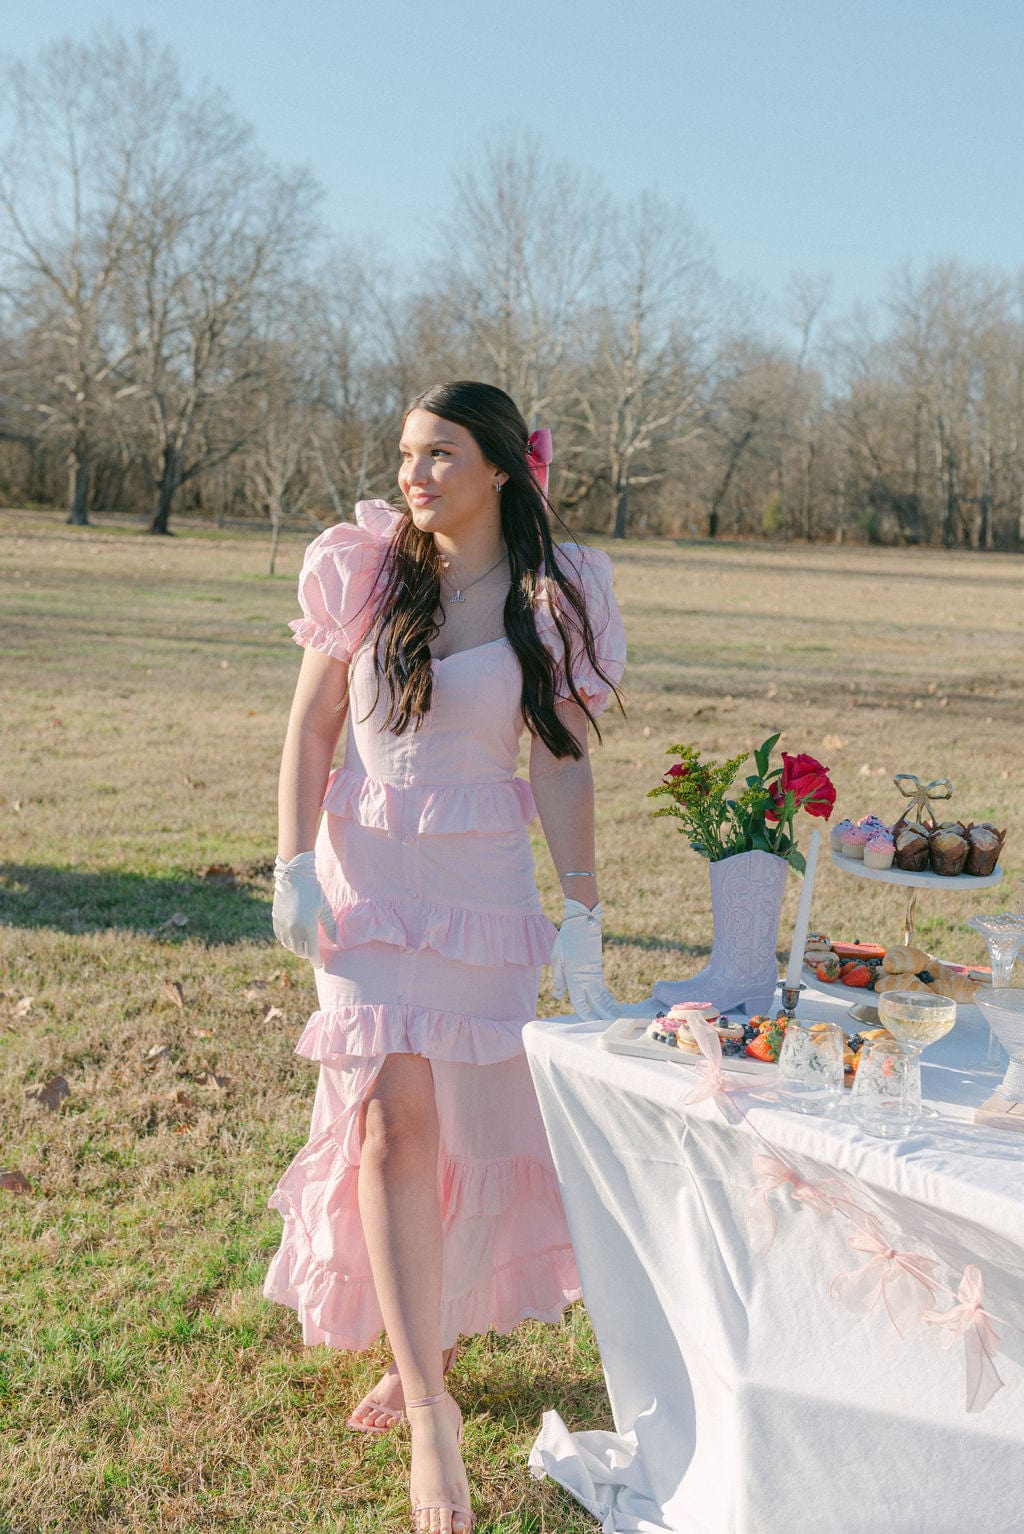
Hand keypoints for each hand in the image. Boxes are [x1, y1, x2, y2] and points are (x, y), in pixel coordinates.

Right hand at [272, 851, 337, 965]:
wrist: (294, 876)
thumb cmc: (313, 891)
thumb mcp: (325, 909)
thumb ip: (330, 927)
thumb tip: (336, 942)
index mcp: (307, 928)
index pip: (311, 952)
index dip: (316, 960)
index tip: (320, 964)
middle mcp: (293, 930)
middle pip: (300, 952)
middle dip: (308, 954)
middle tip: (314, 953)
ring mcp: (283, 925)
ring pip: (289, 946)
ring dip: (297, 948)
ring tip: (305, 945)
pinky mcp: (276, 920)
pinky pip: (281, 937)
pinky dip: (287, 941)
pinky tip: (293, 938)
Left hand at [550, 898, 620, 1021]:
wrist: (583, 924)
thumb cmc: (566, 941)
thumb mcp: (557, 960)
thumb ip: (559, 980)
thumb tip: (559, 997)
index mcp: (575, 979)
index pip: (580, 1003)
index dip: (585, 1015)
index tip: (590, 1025)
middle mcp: (587, 980)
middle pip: (596, 1004)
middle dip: (603, 1017)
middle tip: (610, 1030)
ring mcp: (595, 976)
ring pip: (603, 998)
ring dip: (609, 1011)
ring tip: (617, 1024)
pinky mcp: (599, 971)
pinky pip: (605, 991)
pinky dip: (609, 1001)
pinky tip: (614, 1008)